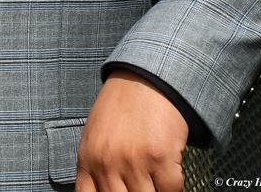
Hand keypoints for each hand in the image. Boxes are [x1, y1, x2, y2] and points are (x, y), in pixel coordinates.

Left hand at [76, 69, 187, 191]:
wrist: (146, 79)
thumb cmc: (120, 107)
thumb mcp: (95, 138)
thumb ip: (97, 170)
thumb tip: (104, 191)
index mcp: (88, 160)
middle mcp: (107, 163)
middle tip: (141, 187)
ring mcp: (133, 161)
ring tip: (153, 180)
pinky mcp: (160, 157)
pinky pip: (171, 190)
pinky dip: (173, 186)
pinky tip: (168, 173)